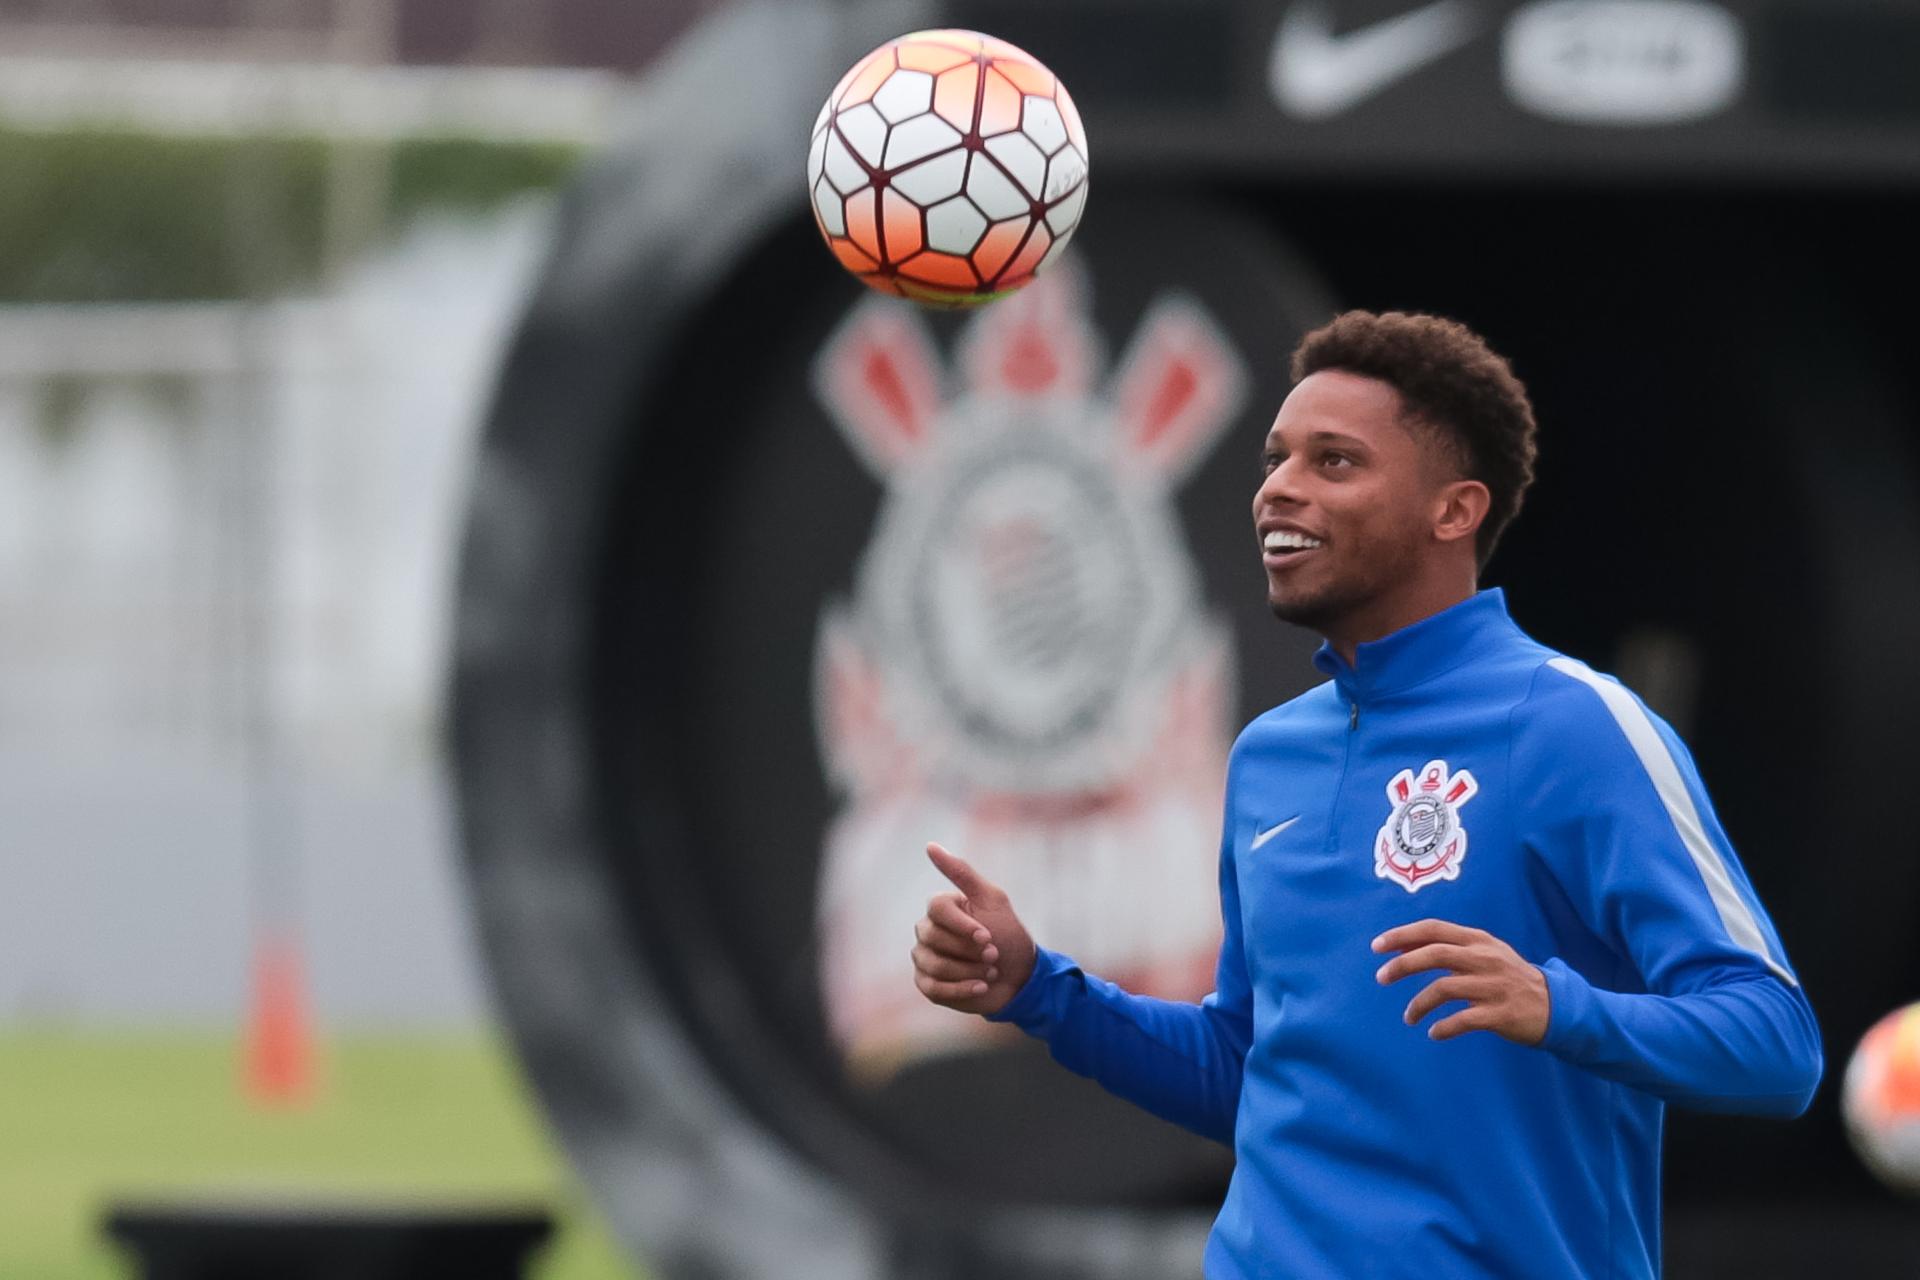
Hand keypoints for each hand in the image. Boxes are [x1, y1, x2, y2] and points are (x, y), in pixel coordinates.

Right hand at [911, 842, 1037, 1017]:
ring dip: (970, 970)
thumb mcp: (992, 900)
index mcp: (941, 908)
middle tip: (993, 955)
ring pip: (935, 964)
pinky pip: (934, 988)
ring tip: (990, 971)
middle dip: (970, 950)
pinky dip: (962, 989)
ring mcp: (924, 958)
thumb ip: (962, 873)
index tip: (987, 936)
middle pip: (934, 937)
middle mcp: (927, 931)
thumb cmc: (1007, 935)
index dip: (963, 925)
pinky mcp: (927, 985)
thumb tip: (930, 845)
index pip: (937, 908)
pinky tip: (981, 987)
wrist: (1019, 976)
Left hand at [1372, 919, 1550, 1044]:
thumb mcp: (1483, 953)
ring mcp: (1494, 986)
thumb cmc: (1508, 977)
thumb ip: (1448, 948)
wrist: (1555, 1005)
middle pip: (1434, 954)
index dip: (1402, 935)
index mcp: (1478, 940)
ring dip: (1418, 1004)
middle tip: (1381, 978)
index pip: (1433, 929)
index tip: (1377, 947)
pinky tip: (1434, 1033)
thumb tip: (1402, 946)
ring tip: (1409, 1017)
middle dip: (1402, 965)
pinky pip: (1463, 1020)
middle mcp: (1485, 958)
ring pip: (1444, 989)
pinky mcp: (1501, 1014)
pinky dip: (1443, 1027)